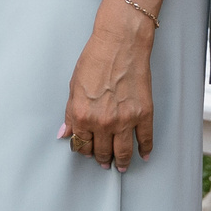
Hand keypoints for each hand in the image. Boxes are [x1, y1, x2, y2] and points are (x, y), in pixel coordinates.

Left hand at [63, 0, 156, 170]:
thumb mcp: (74, 86)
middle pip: (101, 151)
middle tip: (103, 162)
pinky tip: (143, 155)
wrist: (120, 44)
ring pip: (122, 152)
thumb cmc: (95, 59)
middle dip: (101, 158)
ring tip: (120, 166)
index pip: (80, 143)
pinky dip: (145, 150)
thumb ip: (69, 113)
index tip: (85, 151)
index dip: (82, 150)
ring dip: (121, 162)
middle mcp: (102, 122)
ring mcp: (125, 120)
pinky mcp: (143, 115)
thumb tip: (65, 133)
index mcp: (81, 114)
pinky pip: (145, 139)